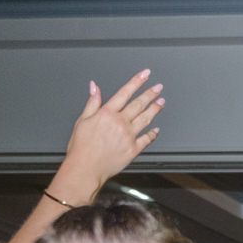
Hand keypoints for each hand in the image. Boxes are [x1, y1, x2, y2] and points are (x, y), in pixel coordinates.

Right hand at [52, 71, 163, 200]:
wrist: (85, 168)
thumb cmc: (81, 147)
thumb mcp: (82, 120)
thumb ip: (92, 103)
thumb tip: (94, 86)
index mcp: (107, 114)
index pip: (124, 93)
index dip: (136, 82)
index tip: (145, 74)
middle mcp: (120, 123)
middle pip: (138, 104)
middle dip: (150, 94)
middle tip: (159, 87)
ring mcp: (128, 136)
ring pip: (145, 119)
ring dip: (154, 109)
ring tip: (161, 102)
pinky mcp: (133, 150)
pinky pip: (146, 139)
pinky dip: (152, 134)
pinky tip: (156, 129)